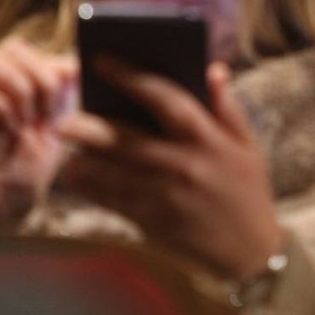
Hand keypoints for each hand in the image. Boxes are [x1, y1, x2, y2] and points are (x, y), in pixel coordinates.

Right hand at [0, 38, 76, 220]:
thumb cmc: (18, 178)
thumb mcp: (53, 134)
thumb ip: (64, 99)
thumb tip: (73, 65)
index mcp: (10, 87)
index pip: (29, 48)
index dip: (56, 65)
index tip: (70, 97)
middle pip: (10, 46)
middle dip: (41, 75)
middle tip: (49, 113)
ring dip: (21, 88)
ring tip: (30, 122)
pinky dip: (0, 109)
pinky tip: (12, 133)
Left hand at [58, 61, 283, 279]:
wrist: (250, 252)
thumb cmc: (249, 191)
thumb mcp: (249, 146)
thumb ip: (227, 107)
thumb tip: (212, 68)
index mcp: (210, 139)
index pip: (167, 99)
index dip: (133, 77)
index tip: (102, 62)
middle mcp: (184, 165)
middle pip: (127, 140)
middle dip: (91, 127)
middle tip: (64, 118)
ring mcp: (166, 196)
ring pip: (112, 173)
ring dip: (84, 159)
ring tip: (67, 147)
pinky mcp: (153, 221)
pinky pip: (111, 201)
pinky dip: (90, 188)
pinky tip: (77, 176)